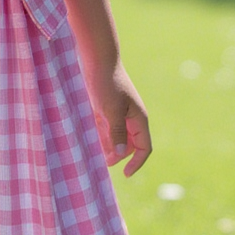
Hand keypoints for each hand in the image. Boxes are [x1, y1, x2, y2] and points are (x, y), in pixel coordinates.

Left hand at [85, 61, 151, 177]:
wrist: (97, 60)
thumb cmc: (107, 83)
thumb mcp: (111, 110)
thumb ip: (117, 132)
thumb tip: (121, 153)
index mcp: (138, 119)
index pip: (144, 147)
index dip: (137, 163)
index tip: (125, 174)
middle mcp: (131, 118)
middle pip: (130, 146)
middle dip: (119, 156)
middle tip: (102, 162)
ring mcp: (118, 114)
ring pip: (116, 139)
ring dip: (108, 149)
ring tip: (95, 156)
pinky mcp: (105, 110)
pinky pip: (106, 130)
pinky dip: (100, 138)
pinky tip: (90, 144)